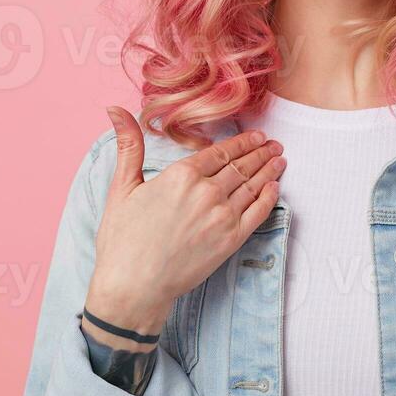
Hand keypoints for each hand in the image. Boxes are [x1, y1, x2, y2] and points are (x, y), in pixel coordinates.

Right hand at [82, 105, 284, 350]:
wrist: (133, 286)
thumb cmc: (122, 239)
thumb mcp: (121, 188)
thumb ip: (128, 146)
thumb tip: (115, 109)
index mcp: (182, 175)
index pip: (221, 151)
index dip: (242, 142)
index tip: (256, 136)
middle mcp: (207, 191)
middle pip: (240, 166)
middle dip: (260, 153)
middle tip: (274, 144)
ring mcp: (222, 216)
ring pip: (252, 186)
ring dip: (268, 170)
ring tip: (280, 159)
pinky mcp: (231, 240)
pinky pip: (257, 213)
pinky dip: (269, 197)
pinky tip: (275, 187)